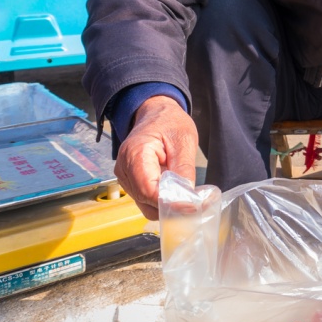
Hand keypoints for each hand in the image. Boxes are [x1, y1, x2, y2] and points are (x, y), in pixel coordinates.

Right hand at [114, 95, 197, 219]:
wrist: (156, 114)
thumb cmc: (170, 123)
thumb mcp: (184, 141)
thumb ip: (184, 170)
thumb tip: (187, 198)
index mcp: (135, 153)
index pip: (148, 190)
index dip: (170, 202)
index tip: (193, 205)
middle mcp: (124, 168)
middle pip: (146, 201)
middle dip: (171, 206)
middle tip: (197, 203)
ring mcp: (125, 177)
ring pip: (146, 205)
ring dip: (168, 205)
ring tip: (188, 193)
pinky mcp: (131, 182)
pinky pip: (147, 200)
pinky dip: (163, 200)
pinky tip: (176, 190)